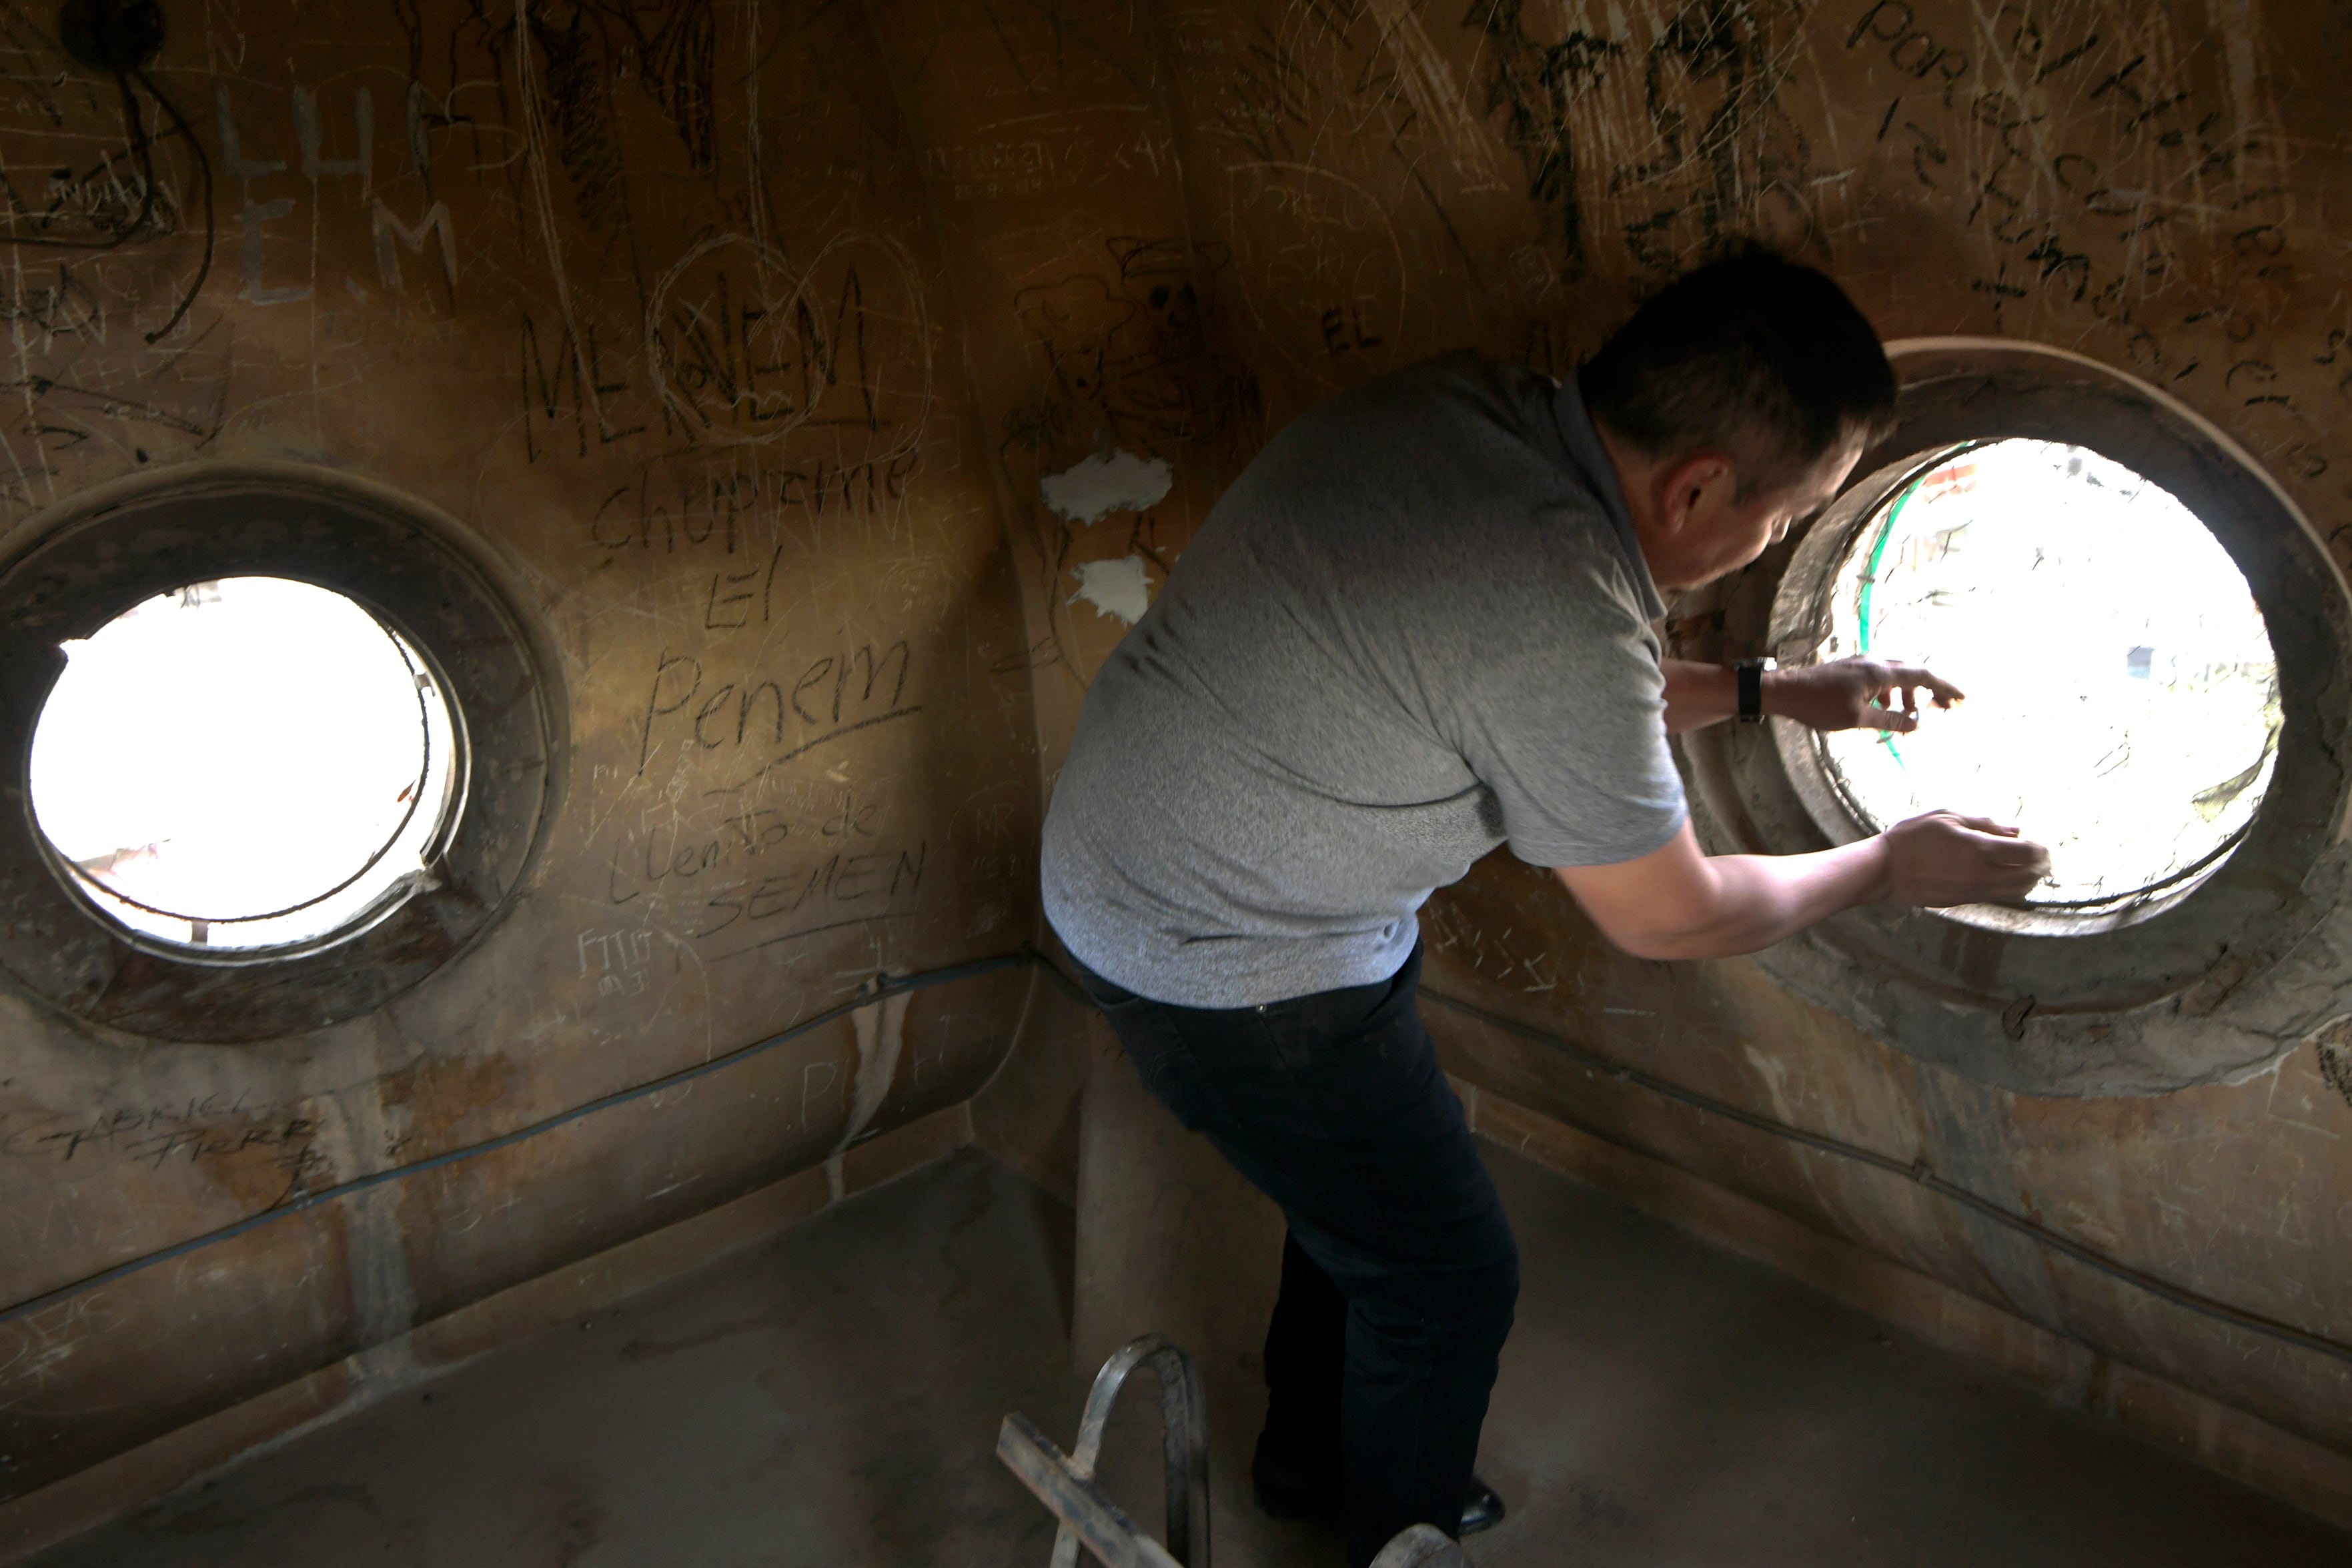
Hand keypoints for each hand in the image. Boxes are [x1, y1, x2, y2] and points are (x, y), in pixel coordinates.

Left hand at [1767, 657, 1962, 732]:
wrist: (1784, 691)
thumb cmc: (1818, 705)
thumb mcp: (1857, 719)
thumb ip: (1889, 721)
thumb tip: (1917, 725)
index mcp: (1879, 672)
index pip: (1923, 675)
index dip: (1945, 687)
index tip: (1963, 699)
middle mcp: (1874, 662)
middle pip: (1913, 673)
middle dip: (1931, 691)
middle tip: (1946, 708)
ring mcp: (1862, 664)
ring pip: (1896, 677)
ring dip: (1908, 695)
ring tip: (1908, 717)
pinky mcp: (1851, 670)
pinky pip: (1880, 679)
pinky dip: (1889, 694)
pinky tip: (1883, 710)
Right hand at [1880, 811, 2050, 906]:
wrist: (1886, 869)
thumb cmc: (1913, 837)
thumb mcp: (1947, 817)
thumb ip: (1984, 823)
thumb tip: (2016, 830)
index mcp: (1979, 849)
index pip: (2026, 853)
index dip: (2041, 849)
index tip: (2043, 845)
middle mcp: (1981, 874)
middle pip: (2027, 877)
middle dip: (2041, 867)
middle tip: (2044, 859)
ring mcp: (1973, 891)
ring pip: (2016, 892)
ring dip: (2029, 881)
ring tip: (2030, 870)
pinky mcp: (1964, 901)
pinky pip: (1998, 897)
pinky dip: (2011, 889)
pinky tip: (2007, 878)